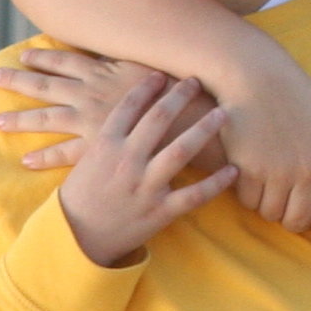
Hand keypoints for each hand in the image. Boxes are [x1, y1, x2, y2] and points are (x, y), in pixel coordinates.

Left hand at [0, 45, 194, 170]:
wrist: (189, 121)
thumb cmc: (175, 91)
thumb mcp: (151, 66)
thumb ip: (130, 61)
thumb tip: (118, 50)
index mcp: (103, 72)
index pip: (66, 60)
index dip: (44, 57)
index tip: (25, 54)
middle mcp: (90, 94)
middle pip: (46, 85)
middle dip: (20, 81)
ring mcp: (90, 121)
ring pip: (46, 118)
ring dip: (20, 119)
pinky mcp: (94, 148)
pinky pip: (62, 152)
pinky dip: (43, 156)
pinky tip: (26, 159)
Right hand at [55, 72, 240, 266]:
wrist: (77, 237)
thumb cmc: (81, 194)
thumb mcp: (85, 158)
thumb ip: (107, 135)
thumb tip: (124, 111)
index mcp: (105, 145)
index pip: (129, 106)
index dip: (147, 87)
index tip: (162, 74)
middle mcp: (126, 160)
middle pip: (158, 119)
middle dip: (179, 96)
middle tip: (196, 80)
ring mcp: (145, 186)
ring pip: (180, 151)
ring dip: (204, 129)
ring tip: (222, 113)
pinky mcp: (160, 211)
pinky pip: (194, 195)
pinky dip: (216, 183)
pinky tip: (233, 170)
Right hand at [215, 70, 310, 241]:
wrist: (256, 77)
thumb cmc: (297, 93)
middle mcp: (308, 170)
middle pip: (301, 220)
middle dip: (296, 222)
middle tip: (292, 214)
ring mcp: (277, 172)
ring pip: (273, 214)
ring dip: (271, 209)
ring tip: (271, 196)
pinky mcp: (248, 170)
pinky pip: (249, 201)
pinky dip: (250, 197)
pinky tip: (252, 184)